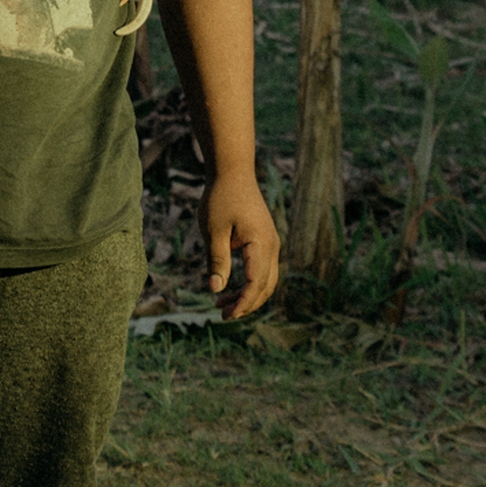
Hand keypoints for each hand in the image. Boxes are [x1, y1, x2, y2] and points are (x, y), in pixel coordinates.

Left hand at [200, 169, 279, 319]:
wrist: (233, 172)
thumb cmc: (221, 198)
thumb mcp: (214, 231)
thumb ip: (217, 261)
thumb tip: (216, 290)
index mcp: (261, 244)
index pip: (257, 283)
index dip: (243, 302)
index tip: (227, 315)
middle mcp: (272, 246)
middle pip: (266, 286)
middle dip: (247, 304)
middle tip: (223, 314)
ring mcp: (271, 243)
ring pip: (266, 280)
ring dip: (248, 295)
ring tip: (222, 303)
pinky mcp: (265, 240)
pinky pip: (262, 269)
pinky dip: (249, 282)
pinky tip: (230, 287)